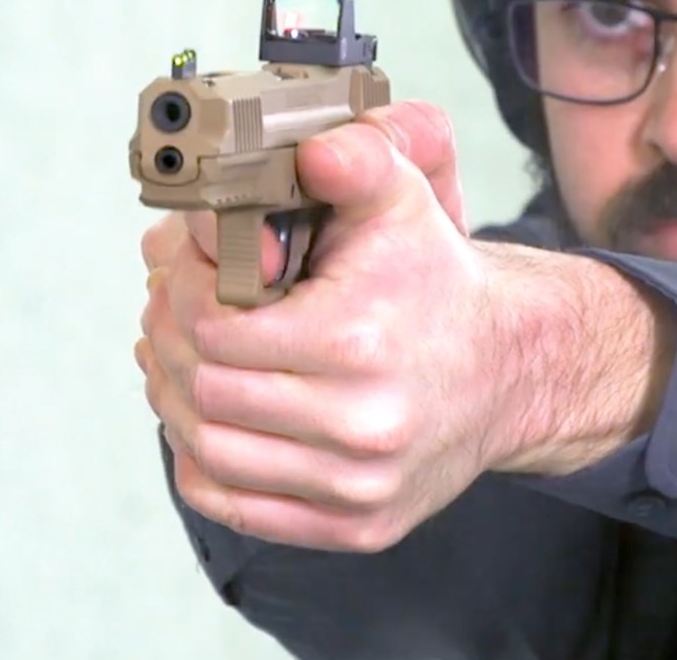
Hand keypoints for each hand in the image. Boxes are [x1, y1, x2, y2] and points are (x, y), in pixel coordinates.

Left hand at [135, 100, 531, 552]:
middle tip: (167, 307)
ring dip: (173, 399)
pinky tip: (202, 415)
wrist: (509, 368)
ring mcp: (358, 485)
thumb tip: (313, 152)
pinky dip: (201, 461)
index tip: (185, 269)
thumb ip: (356, 159)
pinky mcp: (356, 525)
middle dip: (170, 340)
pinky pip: (237, 504)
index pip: (214, 328)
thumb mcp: (401, 199)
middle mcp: (361, 424)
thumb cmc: (436, 283)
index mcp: (358, 342)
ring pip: (210, 450)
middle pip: (204, 391)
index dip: (182, 292)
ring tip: (175, 355)